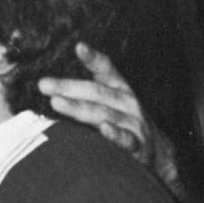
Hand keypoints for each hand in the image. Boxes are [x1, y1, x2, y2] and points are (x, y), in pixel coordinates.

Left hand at [38, 42, 179, 186]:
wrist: (159, 154)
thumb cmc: (124, 124)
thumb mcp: (108, 104)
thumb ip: (84, 95)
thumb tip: (46, 86)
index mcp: (119, 90)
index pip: (106, 71)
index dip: (94, 59)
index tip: (79, 47)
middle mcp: (127, 103)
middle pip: (97, 92)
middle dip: (69, 88)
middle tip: (43, 84)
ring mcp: (134, 124)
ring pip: (105, 114)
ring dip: (79, 108)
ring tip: (56, 102)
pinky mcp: (139, 147)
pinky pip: (127, 140)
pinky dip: (116, 134)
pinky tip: (104, 129)